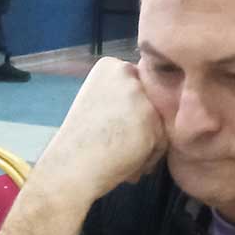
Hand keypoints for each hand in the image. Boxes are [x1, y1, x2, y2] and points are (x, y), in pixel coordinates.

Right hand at [29, 58, 167, 204]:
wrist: (71, 169)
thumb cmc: (83, 142)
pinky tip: (125, 161)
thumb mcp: (99, 102)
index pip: (139, 86)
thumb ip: (124, 93)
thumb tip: (158, 99)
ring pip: (160, 122)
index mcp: (110, 66)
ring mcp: (139, 96)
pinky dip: (148, 157)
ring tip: (118, 154)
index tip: (108, 124)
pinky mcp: (151, 121)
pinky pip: (163, 142)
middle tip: (113, 141)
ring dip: (145, 143)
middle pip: (152, 102)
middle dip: (139, 126)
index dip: (127, 111)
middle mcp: (126, 73)